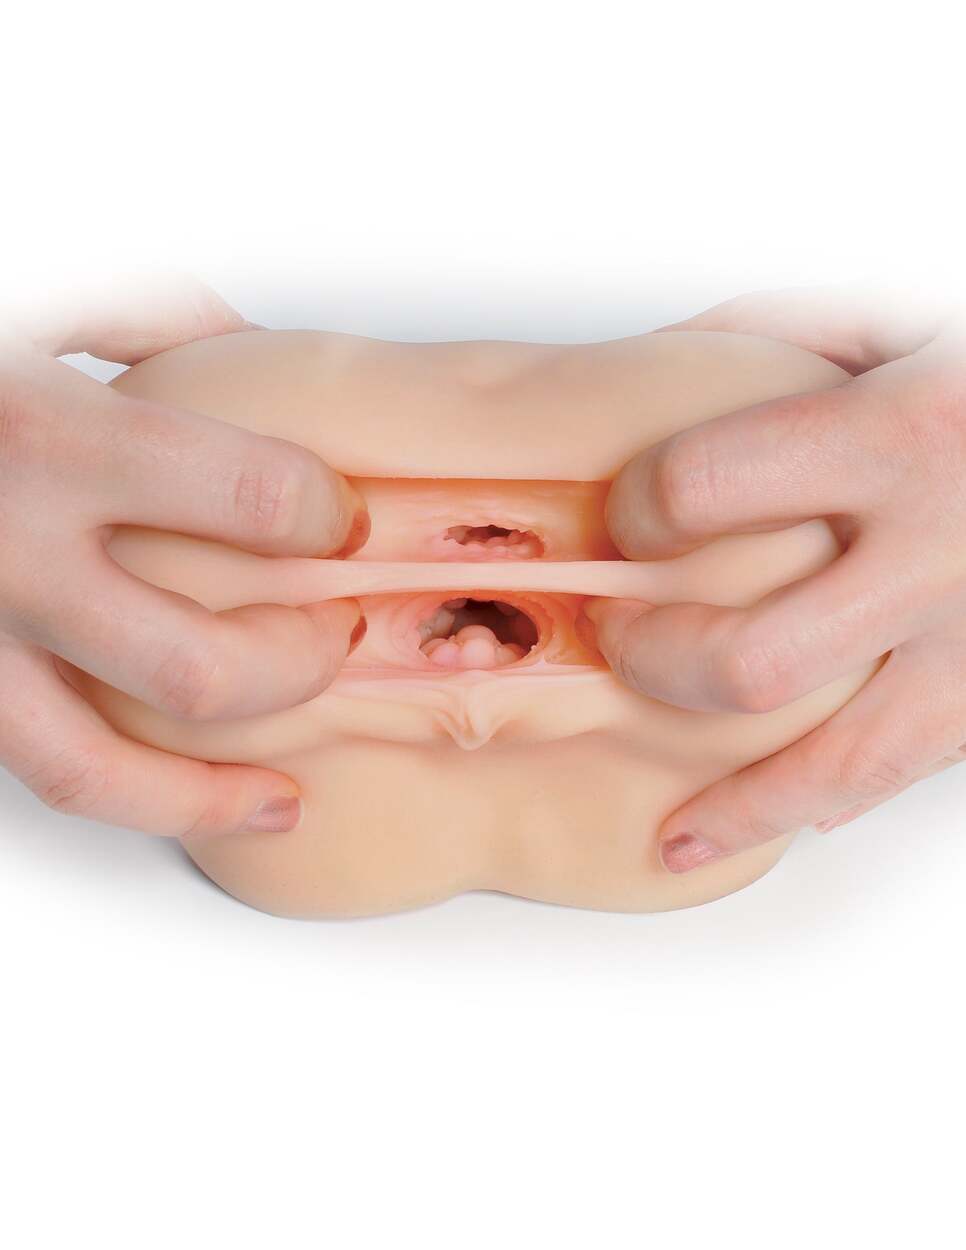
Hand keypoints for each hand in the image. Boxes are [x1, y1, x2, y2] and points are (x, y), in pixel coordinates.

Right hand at [0, 275, 368, 838]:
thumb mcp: (32, 285)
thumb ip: (147, 316)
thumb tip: (249, 355)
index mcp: (40, 432)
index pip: (253, 498)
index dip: (327, 514)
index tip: (342, 518)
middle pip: (201, 663)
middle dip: (301, 658)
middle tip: (337, 629)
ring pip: (94, 770)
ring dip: (207, 795)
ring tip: (279, 798)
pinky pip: (28, 768)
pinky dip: (116, 795)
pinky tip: (179, 795)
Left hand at [578, 285, 965, 871]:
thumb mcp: (903, 314)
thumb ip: (784, 336)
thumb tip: (662, 371)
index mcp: (904, 434)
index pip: (705, 491)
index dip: (638, 509)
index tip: (628, 516)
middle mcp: (942, 553)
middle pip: (750, 658)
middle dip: (657, 657)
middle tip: (622, 634)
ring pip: (838, 762)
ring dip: (740, 802)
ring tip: (678, 825)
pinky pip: (909, 773)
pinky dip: (835, 802)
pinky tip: (781, 820)